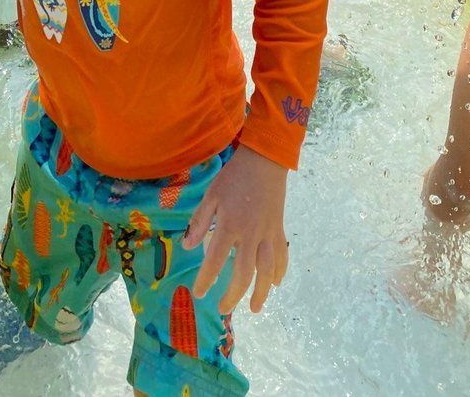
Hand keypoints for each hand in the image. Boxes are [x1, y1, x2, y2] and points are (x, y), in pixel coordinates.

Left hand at [184, 145, 288, 313]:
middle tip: (223, 309)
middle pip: (243, 273)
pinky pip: (281, 256)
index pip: (215, 260)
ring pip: (266, 270)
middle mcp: (250, 234)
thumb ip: (199, 221)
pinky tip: (275, 284)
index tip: (199, 293)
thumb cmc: (234, 177)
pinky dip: (280, 272)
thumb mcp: (211, 194)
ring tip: (254, 308)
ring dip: (261, 292)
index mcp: (229, 225)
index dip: (206, 280)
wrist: (265, 161)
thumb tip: (187, 247)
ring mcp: (267, 233)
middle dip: (233, 295)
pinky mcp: (279, 230)